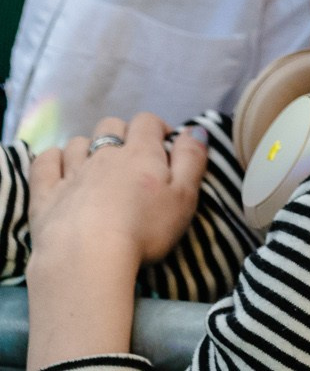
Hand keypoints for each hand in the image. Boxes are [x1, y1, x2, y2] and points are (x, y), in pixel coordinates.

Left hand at [30, 114, 210, 269]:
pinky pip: (44, 162)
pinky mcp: (44, 195)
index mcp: (140, 153)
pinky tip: (59, 167)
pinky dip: (52, 158)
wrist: (87, 257)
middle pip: (111, 126)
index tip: (164, 145)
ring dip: (88, 148)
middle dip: (122, 134)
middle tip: (131, 159)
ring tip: (96, 167)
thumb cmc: (145, 229)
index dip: (156, 127)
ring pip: (77, 143)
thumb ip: (192, 159)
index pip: (147, 121)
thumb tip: (195, 129)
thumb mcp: (185, 197)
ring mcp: (71, 173)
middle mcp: (104, 155)